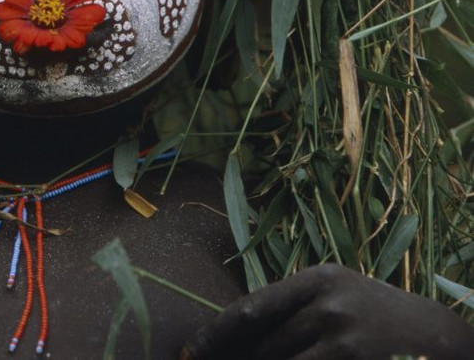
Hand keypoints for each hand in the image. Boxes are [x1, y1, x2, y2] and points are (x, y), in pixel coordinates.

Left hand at [181, 264, 473, 359]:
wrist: (441, 337)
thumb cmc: (378, 317)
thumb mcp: (336, 297)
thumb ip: (293, 309)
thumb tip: (237, 336)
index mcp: (316, 279)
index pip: (251, 309)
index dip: (216, 335)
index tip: (190, 352)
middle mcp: (327, 303)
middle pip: (264, 345)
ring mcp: (343, 336)